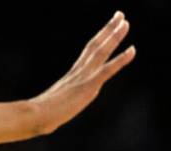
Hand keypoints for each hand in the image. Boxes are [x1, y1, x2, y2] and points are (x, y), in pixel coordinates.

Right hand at [28, 11, 135, 134]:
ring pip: (102, 51)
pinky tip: (133, 50)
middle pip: (96, 44)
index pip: (89, 51)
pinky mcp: (89, 86)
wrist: (37, 115)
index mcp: (74, 73)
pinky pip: (108, 69)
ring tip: (125, 23)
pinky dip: (121, 59)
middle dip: (109, 29)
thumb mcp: (57, 105)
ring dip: (115, 36)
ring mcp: (85, 76)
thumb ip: (61, 103)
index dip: (100, 38)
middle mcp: (80, 70)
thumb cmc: (43, 114)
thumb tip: (55, 113)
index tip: (109, 26)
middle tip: (121, 15)